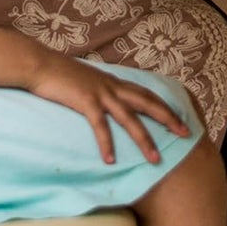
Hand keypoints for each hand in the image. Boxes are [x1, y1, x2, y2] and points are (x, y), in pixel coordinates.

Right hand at [25, 51, 189, 164]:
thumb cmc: (62, 76)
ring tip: (155, 159)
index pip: (148, 95)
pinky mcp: (86, 101)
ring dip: (144, 140)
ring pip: (130, 118)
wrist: (41, 65)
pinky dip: (107, 143)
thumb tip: (108, 103)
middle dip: (168, 119)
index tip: (181, 119)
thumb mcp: (88, 82)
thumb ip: (101, 91)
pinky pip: (100, 126)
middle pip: (148, 104)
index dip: (166, 107)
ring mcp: (101, 93)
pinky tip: (111, 161)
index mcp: (115, 82)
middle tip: (185, 135)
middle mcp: (113, 86)